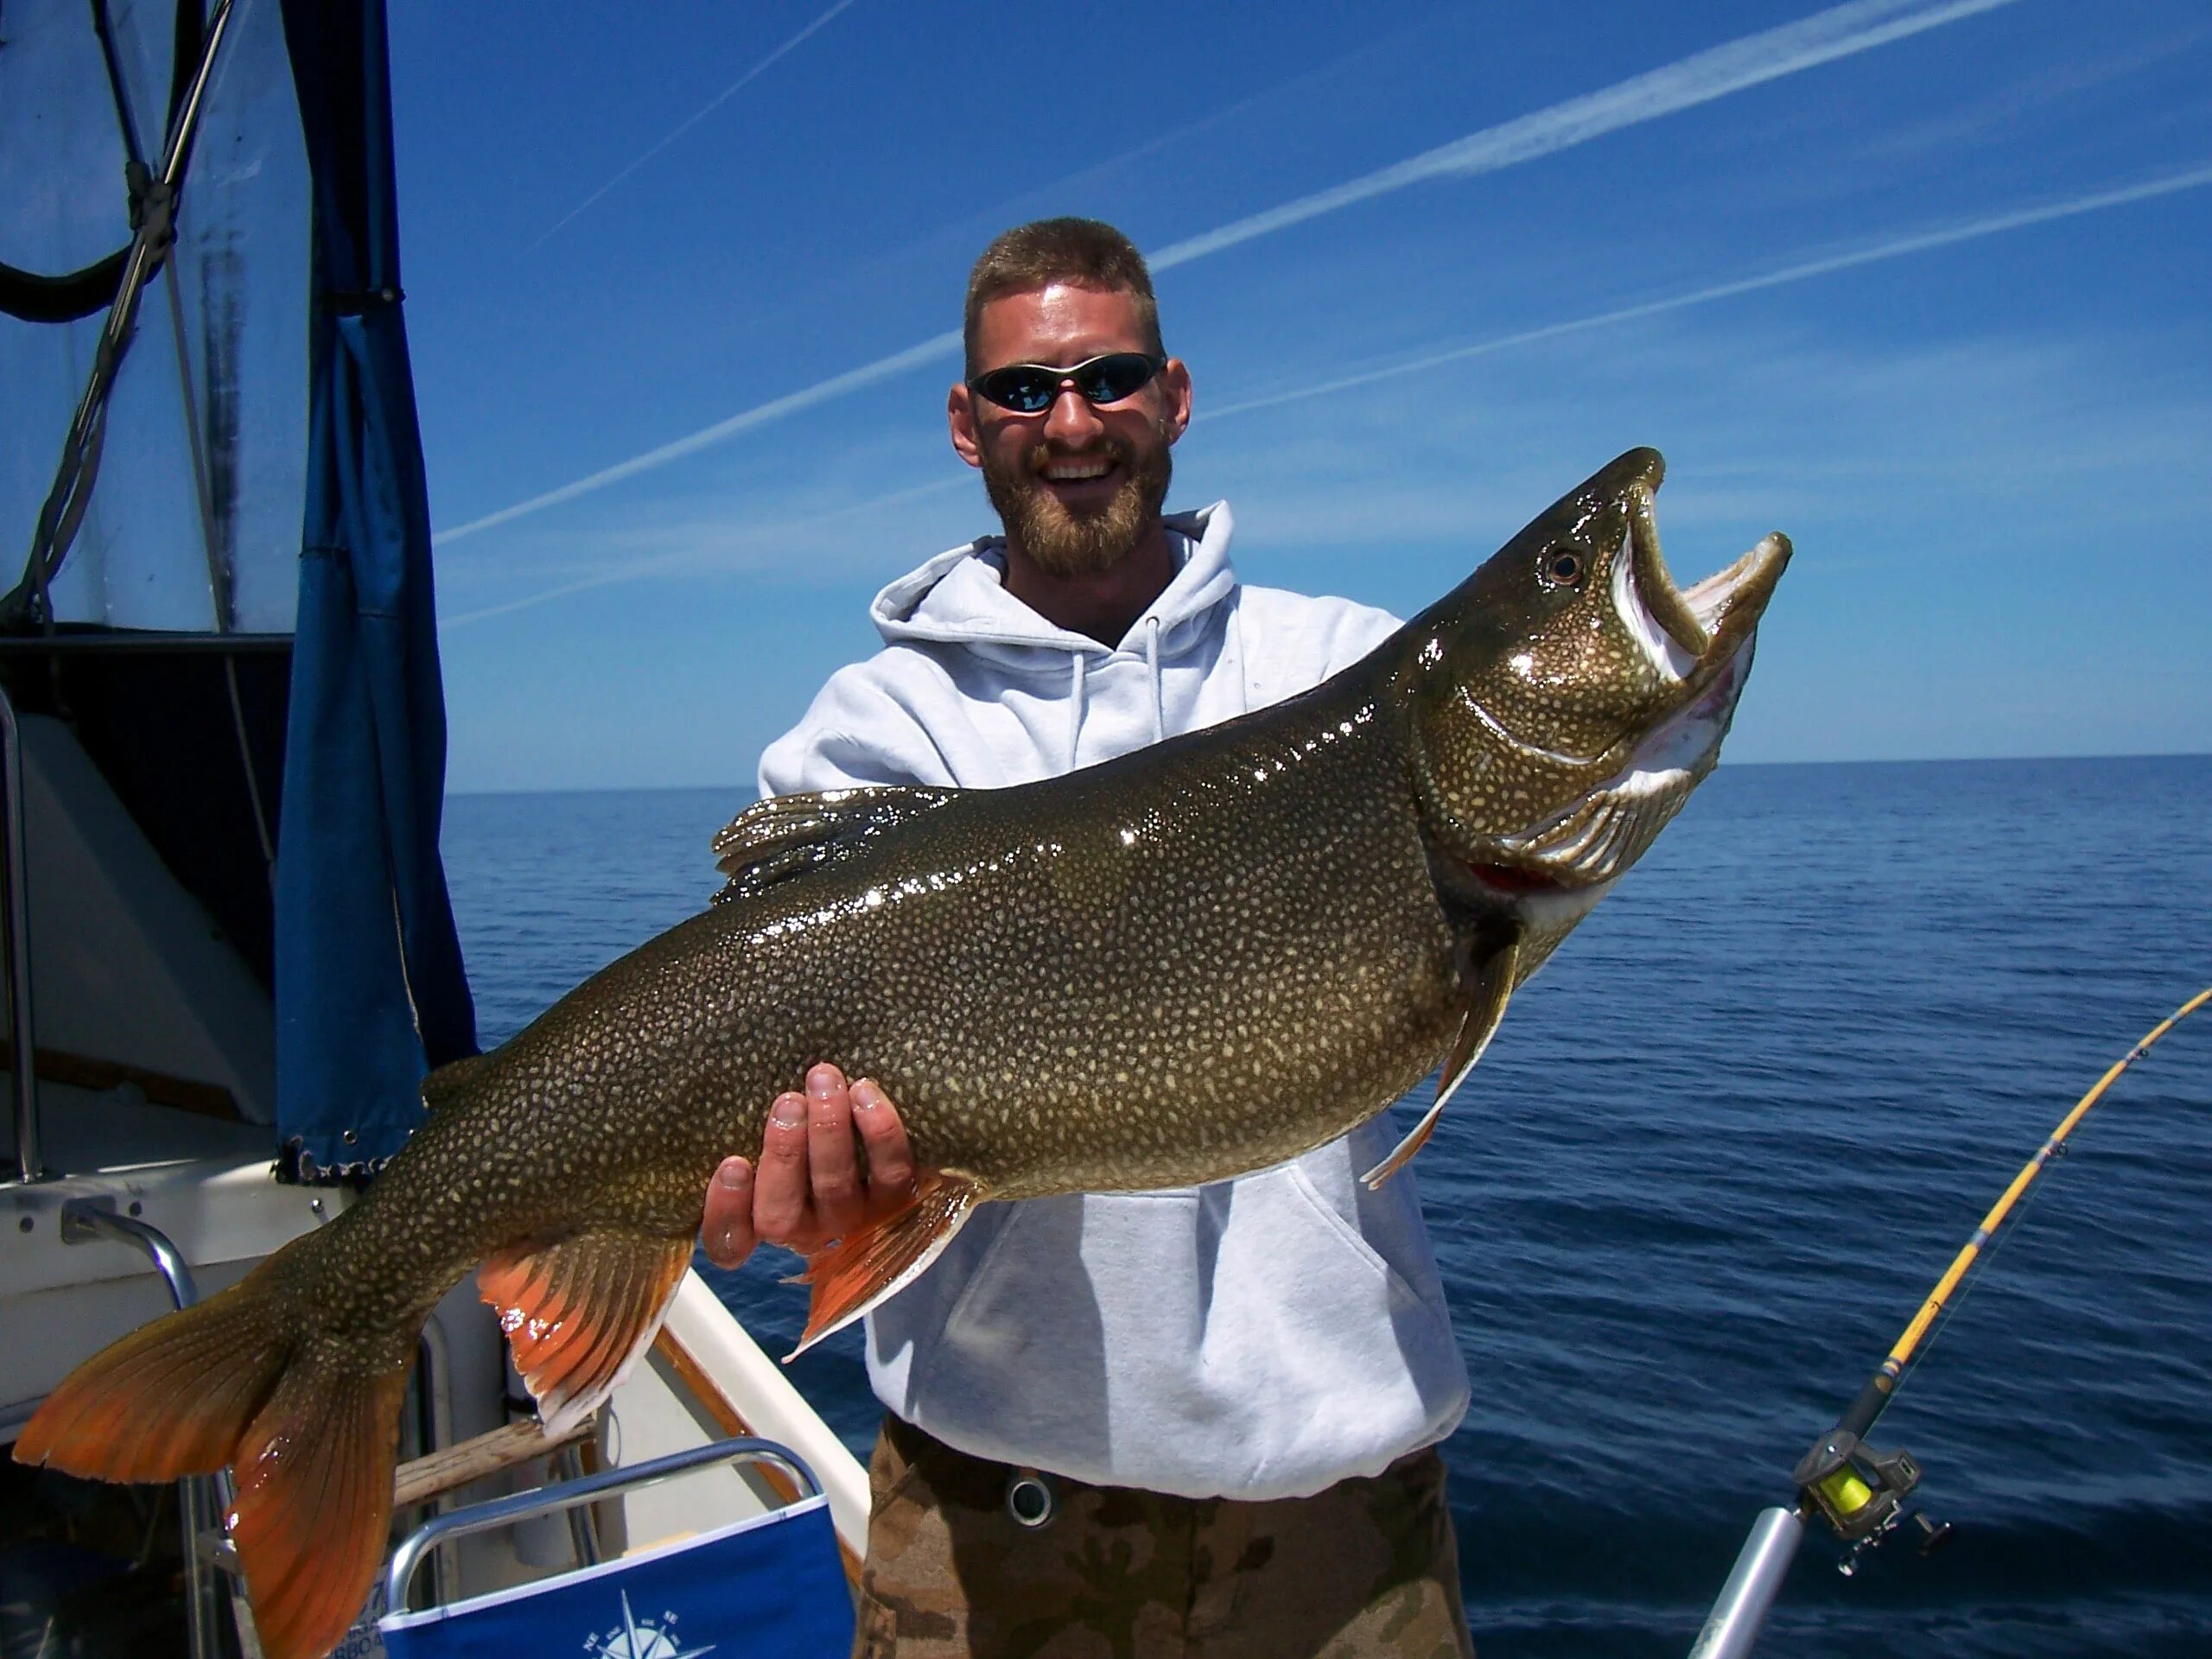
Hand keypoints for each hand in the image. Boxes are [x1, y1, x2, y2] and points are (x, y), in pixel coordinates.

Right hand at [700, 1063, 915, 1268]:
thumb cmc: (801, 1127)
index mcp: (760, 1222)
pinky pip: (892, 1173)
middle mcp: (804, 1230)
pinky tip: (865, 1093)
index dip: (726, 1210)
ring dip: (830, 1132)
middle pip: (783, 1213)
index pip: (728, 1242)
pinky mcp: (897, 1196)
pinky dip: (880, 1134)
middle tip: (788, 1103)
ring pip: (836, 1188)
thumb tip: (698, 1071)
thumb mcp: (762, 1132)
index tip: (732, 1163)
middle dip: (784, 1154)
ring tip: (824, 1083)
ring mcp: (851, 1217)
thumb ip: (741, 1124)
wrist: (874, 1135)